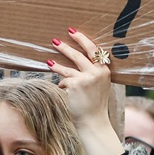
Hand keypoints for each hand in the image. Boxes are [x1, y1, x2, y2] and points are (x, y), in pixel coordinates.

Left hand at [49, 27, 122, 154]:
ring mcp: (86, 78)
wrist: (93, 122)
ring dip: (57, 64)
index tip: (74, 32)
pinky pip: (64, 81)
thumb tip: (76, 60)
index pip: (94, 51)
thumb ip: (92, 73)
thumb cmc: (94, 104)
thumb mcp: (99, 85)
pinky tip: (64, 90)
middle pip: (80, 54)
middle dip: (66, 46)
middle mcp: (97, 72)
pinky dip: (62, 85)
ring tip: (48, 61)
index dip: (83, 40)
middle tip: (55, 40)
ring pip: (68, 67)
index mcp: (105, 71)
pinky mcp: (75, 85)